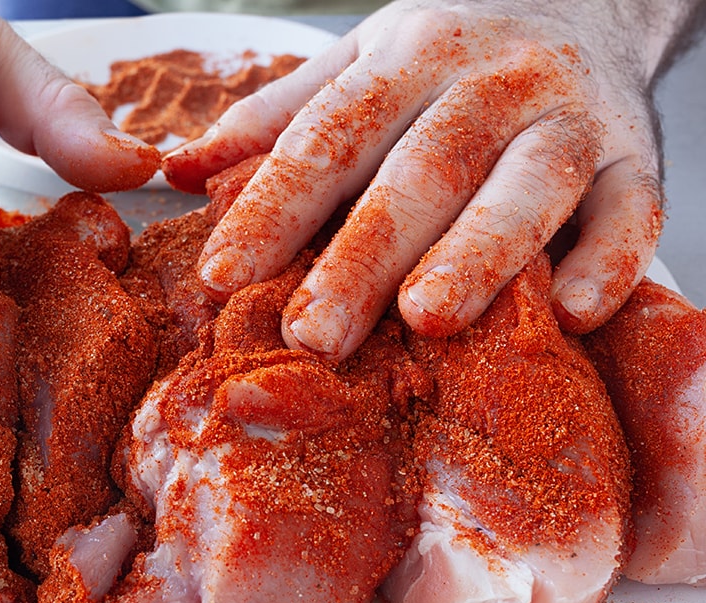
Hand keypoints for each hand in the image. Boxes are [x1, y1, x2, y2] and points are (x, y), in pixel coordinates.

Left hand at [163, 0, 692, 358]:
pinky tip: (572, 315)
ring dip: (478, 254)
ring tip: (428, 320)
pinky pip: (634, 210)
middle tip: (312, 334)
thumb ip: (274, 120)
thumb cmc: (453, 55)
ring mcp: (571, 119)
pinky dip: (610, 261)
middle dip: (363, 256)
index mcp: (408, 56)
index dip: (272, 206)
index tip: (220, 275)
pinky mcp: (640, 157)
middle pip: (421, 171)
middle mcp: (491, 82)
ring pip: (525, 186)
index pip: (328, 136)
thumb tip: (176, 171)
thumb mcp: (360, 64)